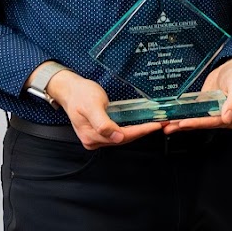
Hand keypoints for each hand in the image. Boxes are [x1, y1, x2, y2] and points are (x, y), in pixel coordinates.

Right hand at [45, 69, 161, 149]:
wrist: (71, 90)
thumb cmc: (80, 95)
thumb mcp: (92, 106)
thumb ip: (102, 123)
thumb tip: (116, 137)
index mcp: (91, 135)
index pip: (122, 136)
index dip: (140, 131)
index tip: (155, 126)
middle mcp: (93, 140)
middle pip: (124, 139)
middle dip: (142, 132)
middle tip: (160, 124)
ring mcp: (96, 137)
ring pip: (122, 137)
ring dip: (138, 131)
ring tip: (154, 124)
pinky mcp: (99, 132)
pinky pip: (118, 132)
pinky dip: (130, 129)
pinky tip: (140, 124)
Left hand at [164, 57, 231, 132]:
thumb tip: (227, 118)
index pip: (216, 122)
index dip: (200, 123)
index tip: (185, 123)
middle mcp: (227, 118)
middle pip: (205, 124)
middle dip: (188, 125)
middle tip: (169, 127)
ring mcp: (217, 115)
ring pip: (199, 122)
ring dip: (183, 125)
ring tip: (168, 126)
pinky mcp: (209, 111)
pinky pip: (197, 116)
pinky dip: (185, 119)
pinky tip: (173, 122)